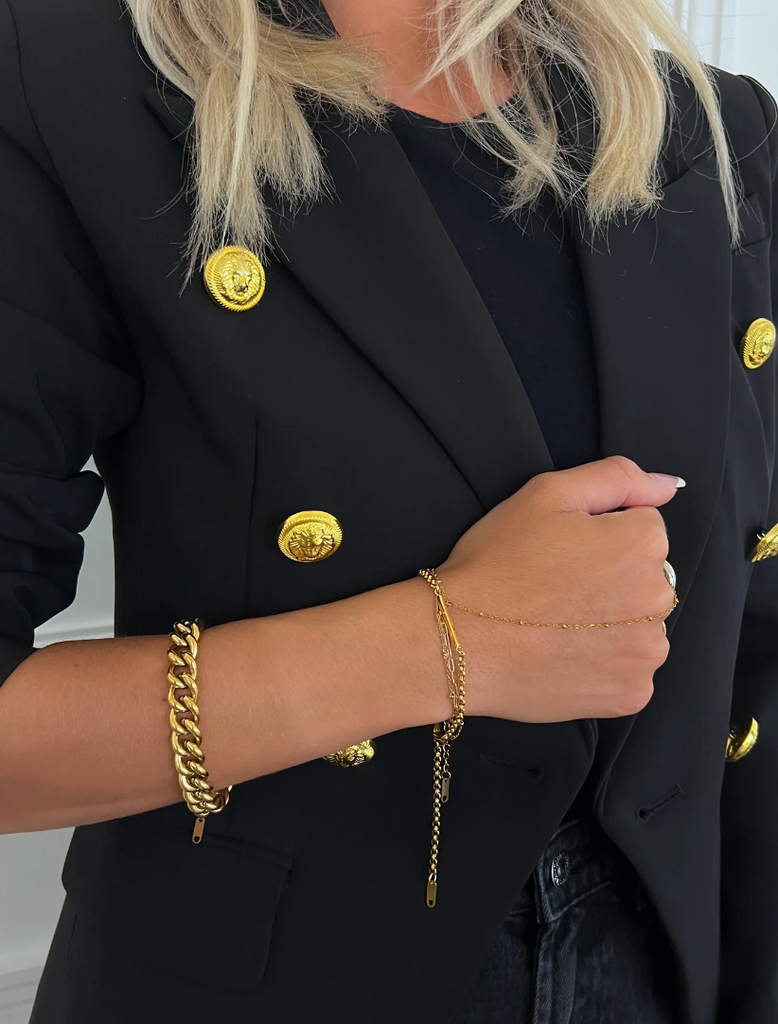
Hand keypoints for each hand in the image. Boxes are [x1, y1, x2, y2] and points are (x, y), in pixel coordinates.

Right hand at [439, 456, 680, 722]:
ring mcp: (648, 653)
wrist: (459, 643)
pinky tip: (563, 654)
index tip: (561, 551)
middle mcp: (659, 601)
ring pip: (640, 624)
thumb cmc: (496, 565)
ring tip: (556, 624)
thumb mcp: (547, 494)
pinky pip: (628, 669)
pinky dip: (603, 663)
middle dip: (611, 577)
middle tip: (554, 587)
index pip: (642, 526)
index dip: (599, 534)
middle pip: (646, 577)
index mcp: (643, 544)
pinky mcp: (632, 694)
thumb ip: (617, 477)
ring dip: (611, 622)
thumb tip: (669, 485)